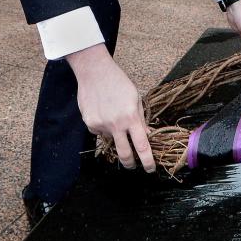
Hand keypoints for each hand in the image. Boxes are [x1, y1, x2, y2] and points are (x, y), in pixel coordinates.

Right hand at [65, 44, 154, 172]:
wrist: (94, 72)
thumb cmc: (118, 82)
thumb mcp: (135, 98)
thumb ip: (140, 119)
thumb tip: (146, 136)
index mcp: (131, 117)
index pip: (142, 146)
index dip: (148, 161)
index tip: (150, 169)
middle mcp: (116, 124)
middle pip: (125, 154)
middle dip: (131, 164)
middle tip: (134, 165)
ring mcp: (101, 125)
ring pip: (111, 141)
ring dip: (115, 136)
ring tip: (113, 116)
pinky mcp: (89, 124)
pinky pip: (99, 133)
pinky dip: (103, 127)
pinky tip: (103, 112)